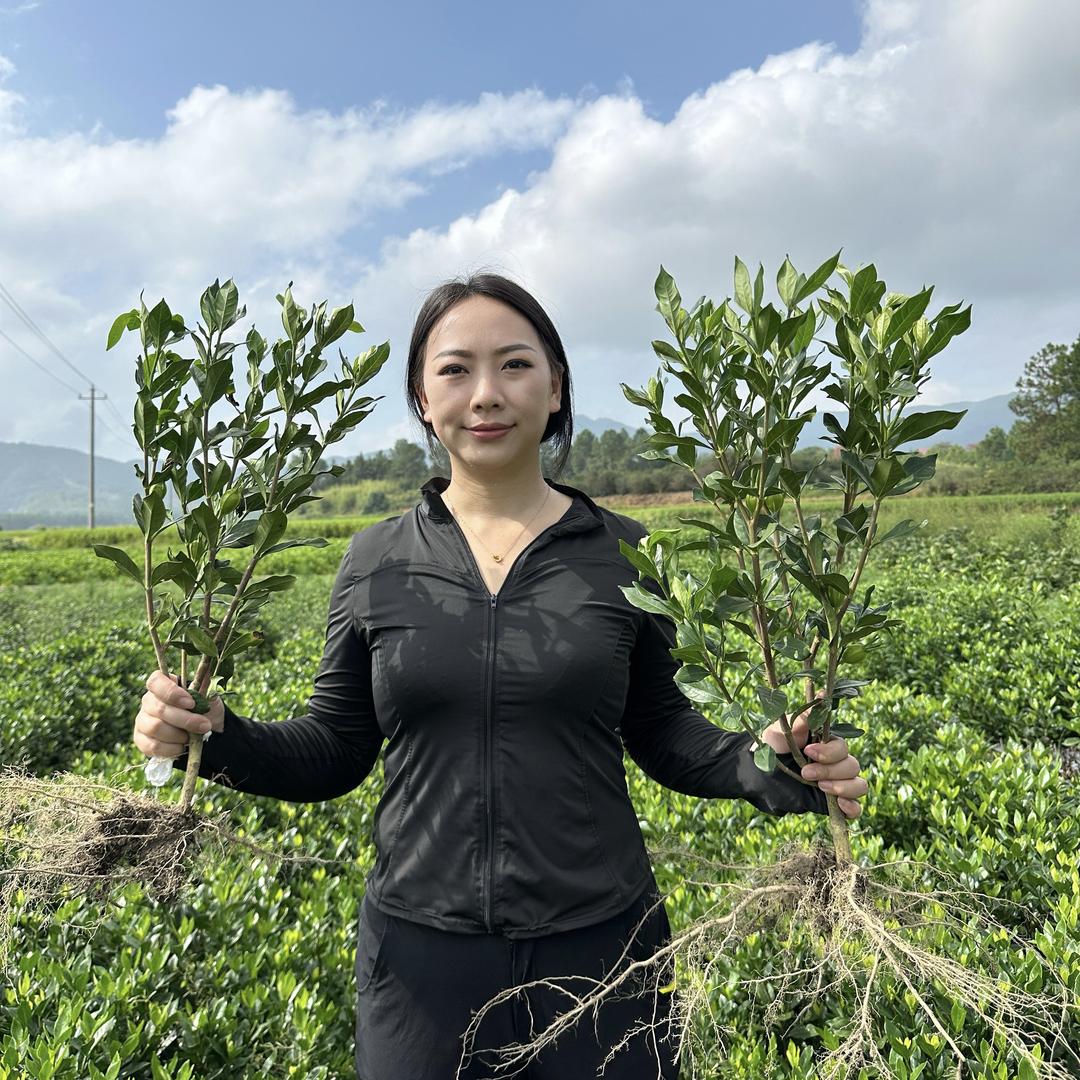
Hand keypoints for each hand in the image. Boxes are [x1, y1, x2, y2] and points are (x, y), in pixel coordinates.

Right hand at [133, 671, 224, 759]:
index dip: (172, 692)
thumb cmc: (203, 709)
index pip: (156, 681)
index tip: (192, 703)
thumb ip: (205, 685)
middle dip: (186, 719)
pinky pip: (152, 746)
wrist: (202, 731)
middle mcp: (148, 701)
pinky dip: (171, 749)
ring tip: (192, 737)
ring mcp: (142, 721)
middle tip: (205, 726)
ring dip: (179, 735)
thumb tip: (209, 673)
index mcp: (161, 684)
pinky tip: (183, 747)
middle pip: (159, 709)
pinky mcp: (141, 740)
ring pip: (155, 728)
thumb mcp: (208, 695)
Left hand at [760, 702, 867, 819]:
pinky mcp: (831, 802)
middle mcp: (833, 762)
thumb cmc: (767, 748)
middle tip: (805, 773)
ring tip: (820, 787)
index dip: (829, 750)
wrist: (754, 776)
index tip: (808, 751)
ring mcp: (834, 782)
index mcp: (824, 744)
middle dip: (830, 769)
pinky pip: (856, 807)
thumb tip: (822, 696)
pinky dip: (853, 806)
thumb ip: (801, 720)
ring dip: (842, 786)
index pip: (841, 746)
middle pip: (852, 764)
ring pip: (859, 784)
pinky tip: (840, 803)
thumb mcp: (779, 732)